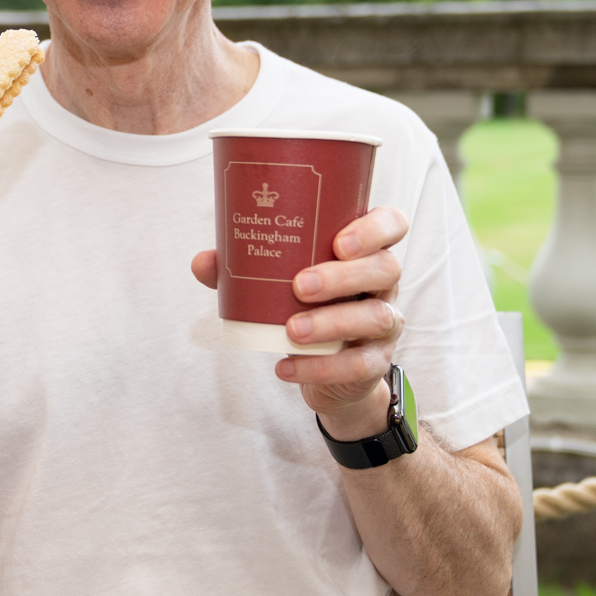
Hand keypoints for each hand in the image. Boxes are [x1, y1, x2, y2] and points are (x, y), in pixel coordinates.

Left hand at [191, 206, 407, 439]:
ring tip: (292, 329)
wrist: (328, 371)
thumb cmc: (305, 307)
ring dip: (332, 322)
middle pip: (386, 268)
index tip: (339, 241)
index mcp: (365, 251)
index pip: (392, 225)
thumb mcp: (277, 283)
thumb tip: (203, 262)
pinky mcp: (375, 362)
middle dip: (344, 276)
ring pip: (376, 317)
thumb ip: (244, 268)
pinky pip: (359, 365)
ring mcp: (386, 323)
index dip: (375, 229)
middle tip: (300, 286)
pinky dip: (320, 368)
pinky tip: (286, 366)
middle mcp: (383, 283)